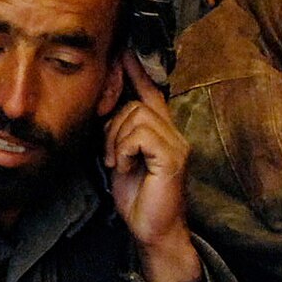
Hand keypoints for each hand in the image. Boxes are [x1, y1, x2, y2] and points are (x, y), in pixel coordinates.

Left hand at [105, 55, 203, 281]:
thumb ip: (119, 133)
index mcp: (161, 131)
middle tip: (112, 156)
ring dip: (117, 141)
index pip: (151, 92)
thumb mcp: (121, 157)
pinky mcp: (173, 157)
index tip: (123, 50)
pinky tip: (126, 167)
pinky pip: (140, 134)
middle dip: (113, 127)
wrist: (152, 231)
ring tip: (119, 164)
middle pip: (135, 104)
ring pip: (136, 117)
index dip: (137, 72)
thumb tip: (105, 110)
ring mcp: (176, 144)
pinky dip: (125, 149)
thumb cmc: (136, 196)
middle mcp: (174, 132)